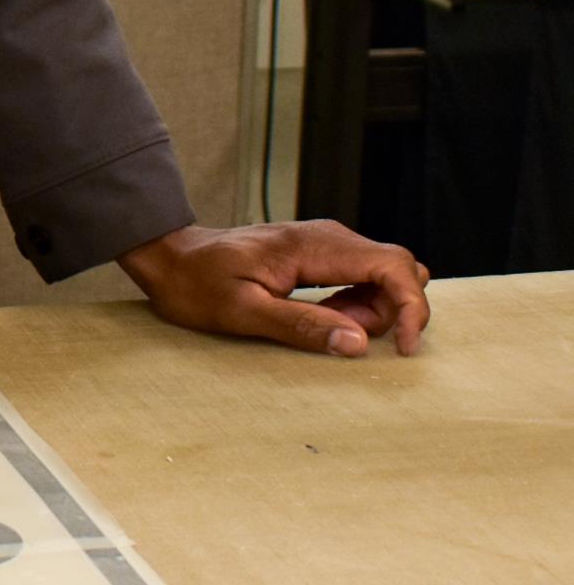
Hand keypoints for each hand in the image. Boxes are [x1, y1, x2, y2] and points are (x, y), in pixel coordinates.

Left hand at [118, 221, 430, 357]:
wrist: (171, 257)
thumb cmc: (197, 284)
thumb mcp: (241, 312)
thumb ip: (301, 325)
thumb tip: (360, 343)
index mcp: (313, 246)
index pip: (393, 264)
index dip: (413, 307)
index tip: (405, 348)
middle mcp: (328, 236)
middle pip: (397, 269)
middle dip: (389, 312)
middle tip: (342, 336)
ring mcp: (326, 242)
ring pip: (383, 275)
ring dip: (372, 310)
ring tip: (323, 325)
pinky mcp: (321, 254)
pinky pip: (362, 277)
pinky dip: (357, 304)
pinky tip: (322, 316)